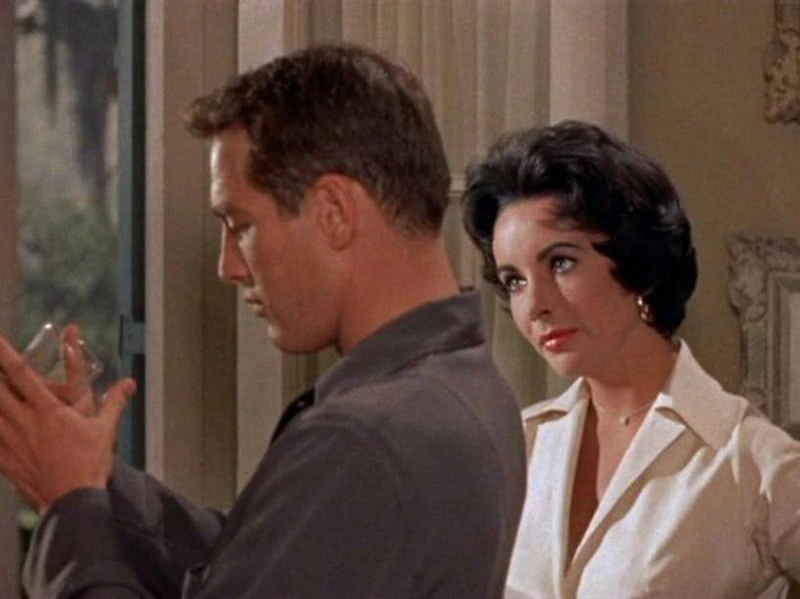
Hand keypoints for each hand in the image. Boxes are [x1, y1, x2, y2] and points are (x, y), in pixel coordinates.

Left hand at [0, 335, 135, 512]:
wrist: (72, 500)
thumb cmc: (89, 462)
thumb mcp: (106, 429)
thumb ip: (115, 402)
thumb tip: (129, 382)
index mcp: (47, 409)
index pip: (20, 373)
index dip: (4, 353)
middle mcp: (23, 421)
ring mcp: (10, 442)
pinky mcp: (4, 461)